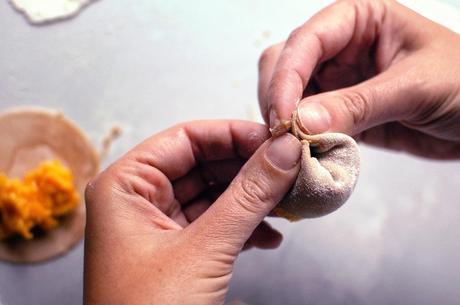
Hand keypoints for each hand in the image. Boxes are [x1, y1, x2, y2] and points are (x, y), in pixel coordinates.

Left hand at [83, 121, 300, 304]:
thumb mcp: (205, 249)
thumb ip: (248, 196)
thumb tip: (284, 150)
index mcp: (124, 186)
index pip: (185, 139)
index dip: (233, 134)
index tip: (276, 137)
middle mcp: (138, 200)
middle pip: (203, 165)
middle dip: (249, 168)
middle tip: (290, 166)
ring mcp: (158, 225)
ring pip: (214, 194)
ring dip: (252, 198)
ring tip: (288, 201)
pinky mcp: (178, 249)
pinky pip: (216, 222)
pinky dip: (245, 225)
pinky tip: (271, 235)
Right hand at [258, 0, 459, 158]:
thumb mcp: (415, 87)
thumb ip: (357, 104)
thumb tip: (301, 122)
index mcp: (359, 19)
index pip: (306, 41)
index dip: (287, 76)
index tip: (283, 115)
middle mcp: (341, 48)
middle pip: (284, 65)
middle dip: (278, 98)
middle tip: (283, 135)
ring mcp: (338, 82)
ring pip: (290, 98)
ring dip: (286, 123)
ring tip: (293, 149)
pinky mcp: (341, 114)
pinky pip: (308, 125)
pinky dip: (303, 141)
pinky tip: (307, 156)